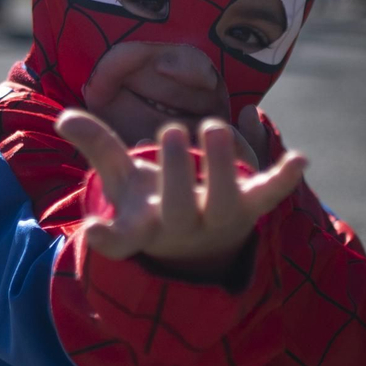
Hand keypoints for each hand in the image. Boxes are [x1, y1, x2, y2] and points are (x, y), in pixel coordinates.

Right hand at [55, 109, 307, 267]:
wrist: (198, 246)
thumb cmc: (150, 205)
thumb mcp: (121, 180)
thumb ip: (97, 147)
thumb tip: (64, 118)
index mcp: (143, 227)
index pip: (121, 241)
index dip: (106, 239)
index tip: (92, 230)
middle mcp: (182, 228)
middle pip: (178, 211)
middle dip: (176, 173)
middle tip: (170, 131)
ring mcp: (219, 220)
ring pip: (224, 203)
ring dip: (223, 167)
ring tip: (214, 127)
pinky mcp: (250, 209)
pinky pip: (268, 198)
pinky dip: (284, 180)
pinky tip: (300, 159)